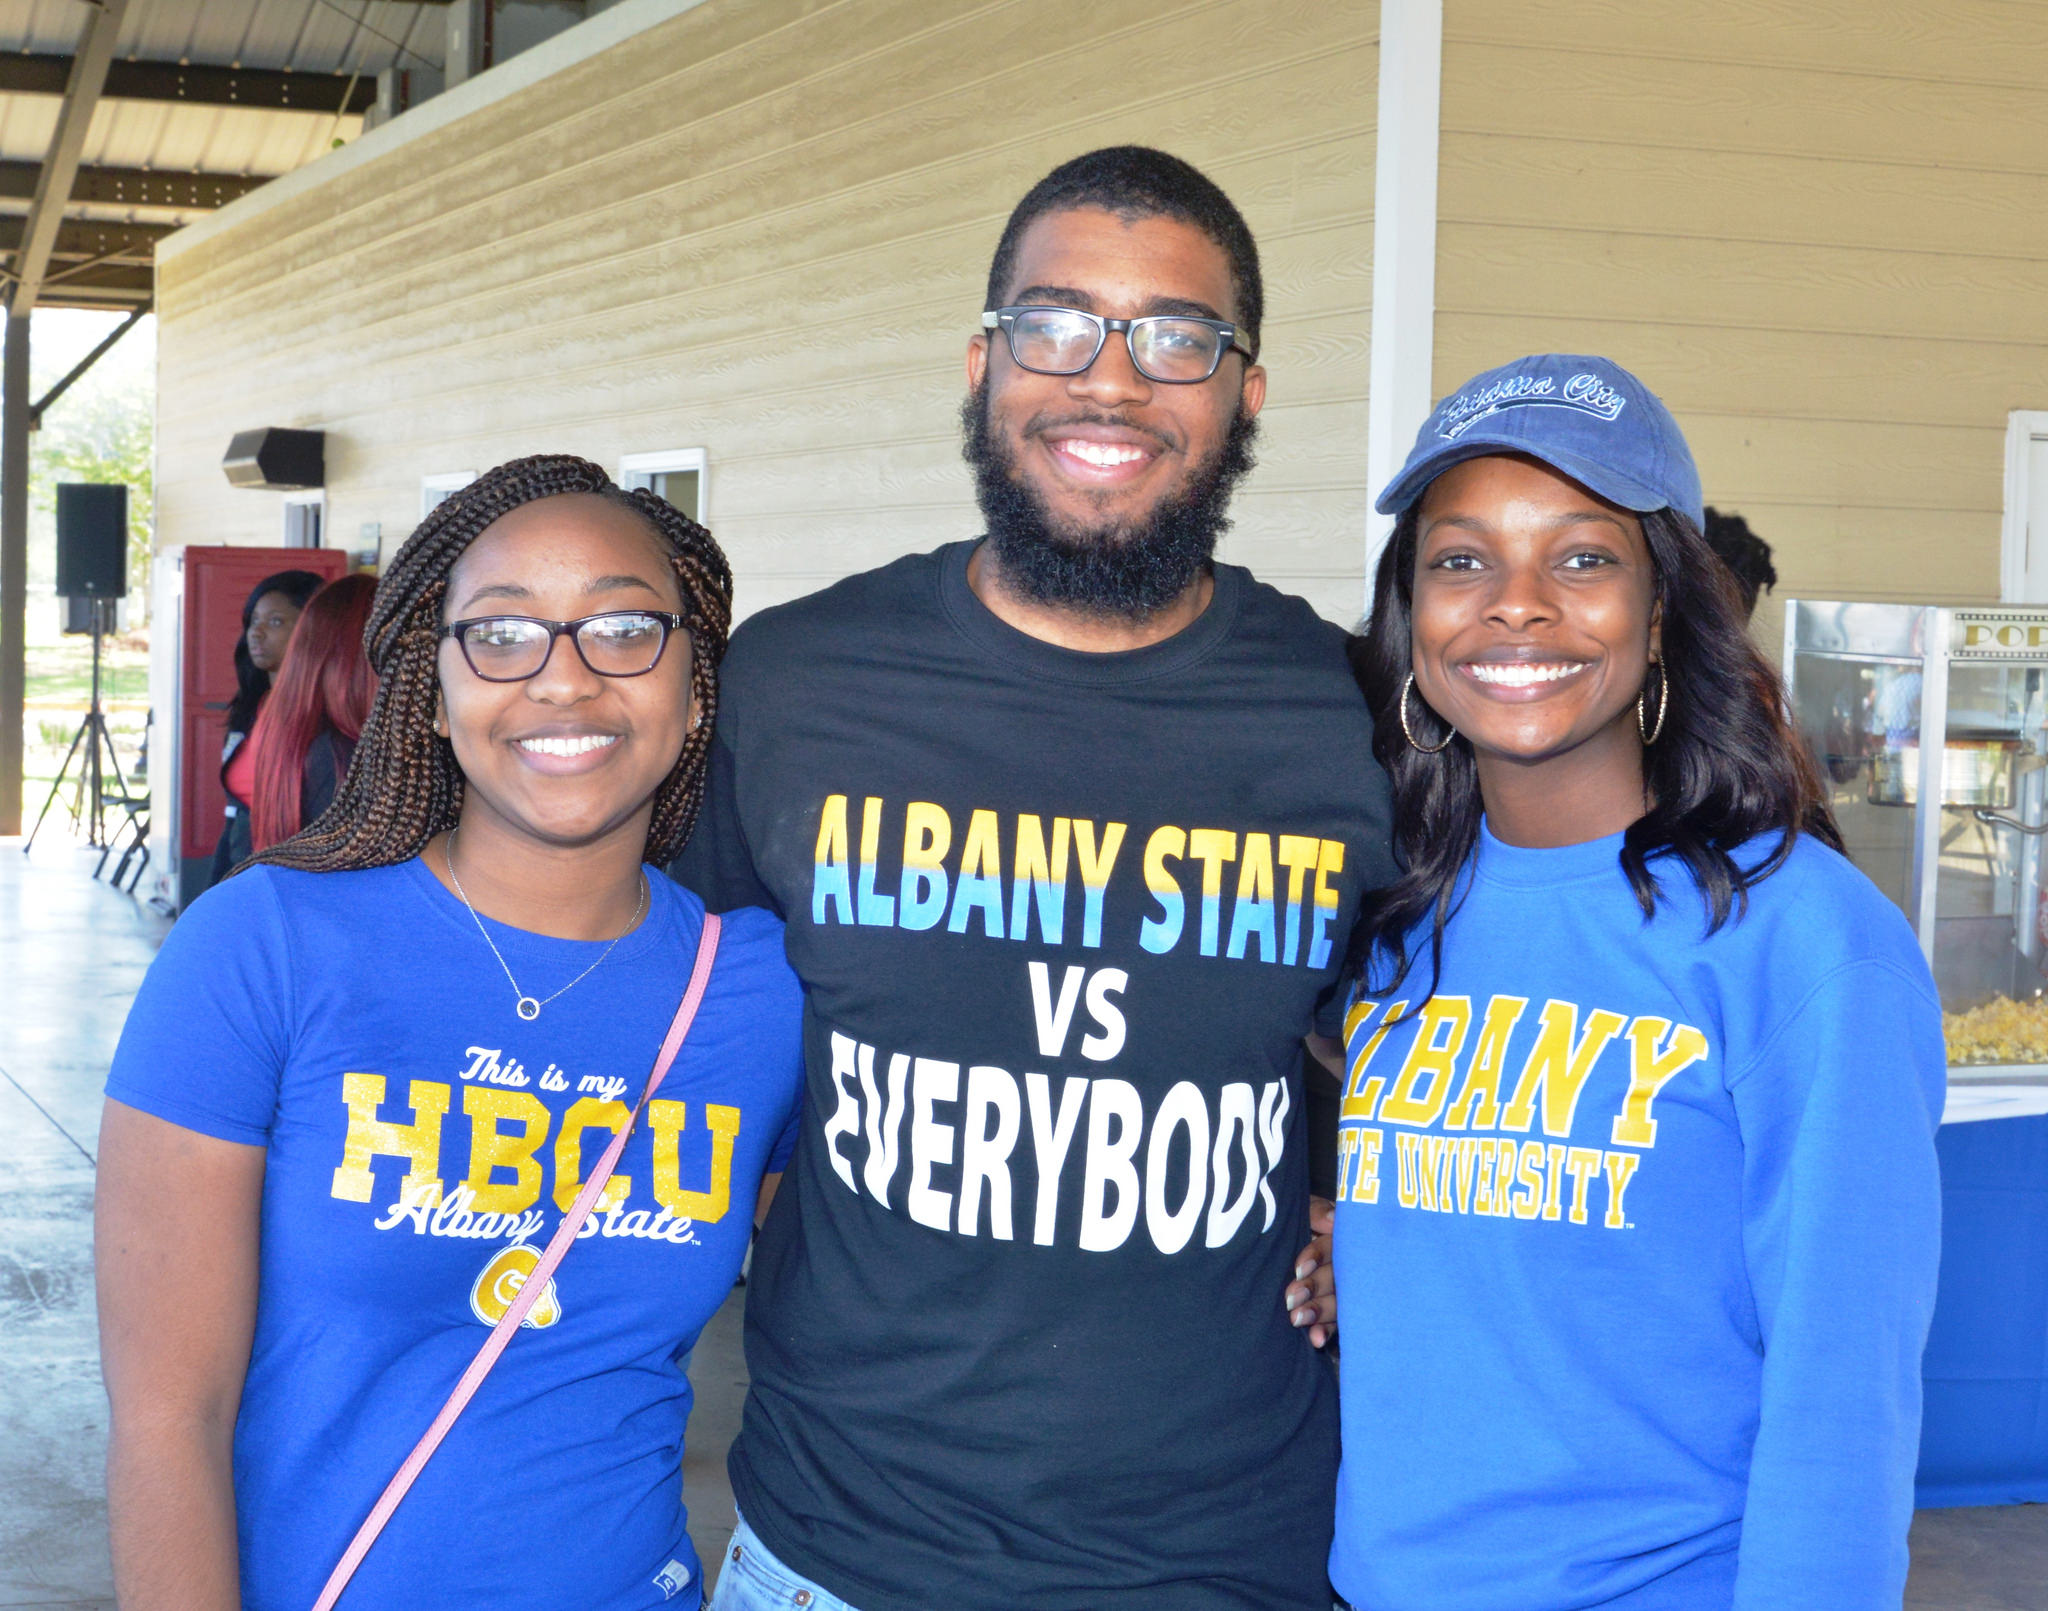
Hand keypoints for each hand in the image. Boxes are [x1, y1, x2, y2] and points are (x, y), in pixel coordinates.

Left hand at [1286, 1195, 1336, 1348]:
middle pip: (1336, 1277)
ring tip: (1297, 1319)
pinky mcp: (1335, 1313)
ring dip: (1319, 1311)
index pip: (1333, 1247)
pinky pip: (1336, 1324)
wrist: (1271, 1250)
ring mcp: (1341, 1290)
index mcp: (1337, 1239)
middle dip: (1314, 1288)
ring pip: (1338, 1301)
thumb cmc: (1288, 1222)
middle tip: (1291, 1298)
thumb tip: (1333, 1220)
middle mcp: (1344, 1265)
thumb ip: (1315, 1211)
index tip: (1298, 1267)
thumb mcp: (1300, 1209)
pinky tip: (1315, 1339)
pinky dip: (1326, 1331)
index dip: (1317, 1256)